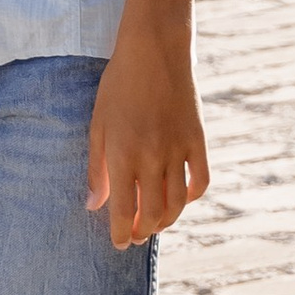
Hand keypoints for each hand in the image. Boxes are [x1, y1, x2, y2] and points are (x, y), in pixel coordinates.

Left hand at [86, 39, 208, 248]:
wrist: (154, 51)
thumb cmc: (118, 85)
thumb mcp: (98, 124)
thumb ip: (96, 168)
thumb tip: (94, 204)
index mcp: (122, 155)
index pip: (122, 210)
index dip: (120, 233)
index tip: (118, 244)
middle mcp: (152, 158)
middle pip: (152, 213)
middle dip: (142, 231)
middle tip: (134, 235)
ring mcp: (178, 151)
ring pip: (178, 204)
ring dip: (166, 221)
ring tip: (155, 224)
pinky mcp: (198, 141)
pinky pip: (200, 182)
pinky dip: (192, 198)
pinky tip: (180, 199)